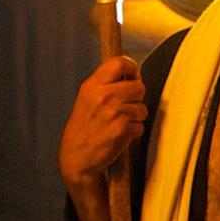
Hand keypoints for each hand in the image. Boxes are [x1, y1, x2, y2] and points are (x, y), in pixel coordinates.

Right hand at [57, 55, 147, 192]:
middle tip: (123, 106)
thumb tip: (132, 73)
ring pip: (142, 107)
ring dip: (135, 117)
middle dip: (135, 97)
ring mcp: (114, 113)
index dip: (131, 68)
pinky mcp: (123, 130)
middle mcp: (103, 97)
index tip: (131, 76)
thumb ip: (106, 83)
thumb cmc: (82, 129)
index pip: (120, 62)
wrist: (76, 158)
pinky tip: (119, 135)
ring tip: (118, 123)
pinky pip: (141, 125)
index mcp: (92, 86)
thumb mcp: (86, 98)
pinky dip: (133, 132)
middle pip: (139, 86)